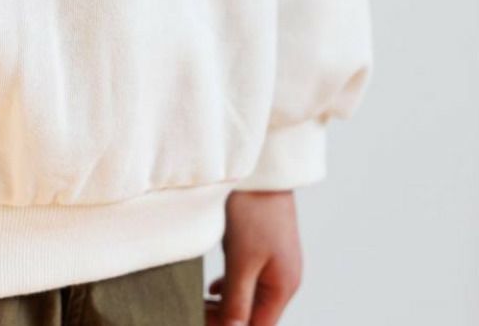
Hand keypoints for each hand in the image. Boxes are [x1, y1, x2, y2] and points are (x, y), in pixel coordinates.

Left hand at [205, 190, 302, 325]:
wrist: (261, 167)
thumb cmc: (254, 210)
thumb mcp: (241, 259)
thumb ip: (236, 301)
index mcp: (284, 286)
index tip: (199, 320)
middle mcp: (284, 277)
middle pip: (254, 315)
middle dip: (225, 319)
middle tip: (194, 312)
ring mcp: (275, 261)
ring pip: (249, 296)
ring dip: (226, 304)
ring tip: (200, 302)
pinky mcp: (264, 246)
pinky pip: (248, 278)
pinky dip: (231, 287)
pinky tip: (214, 287)